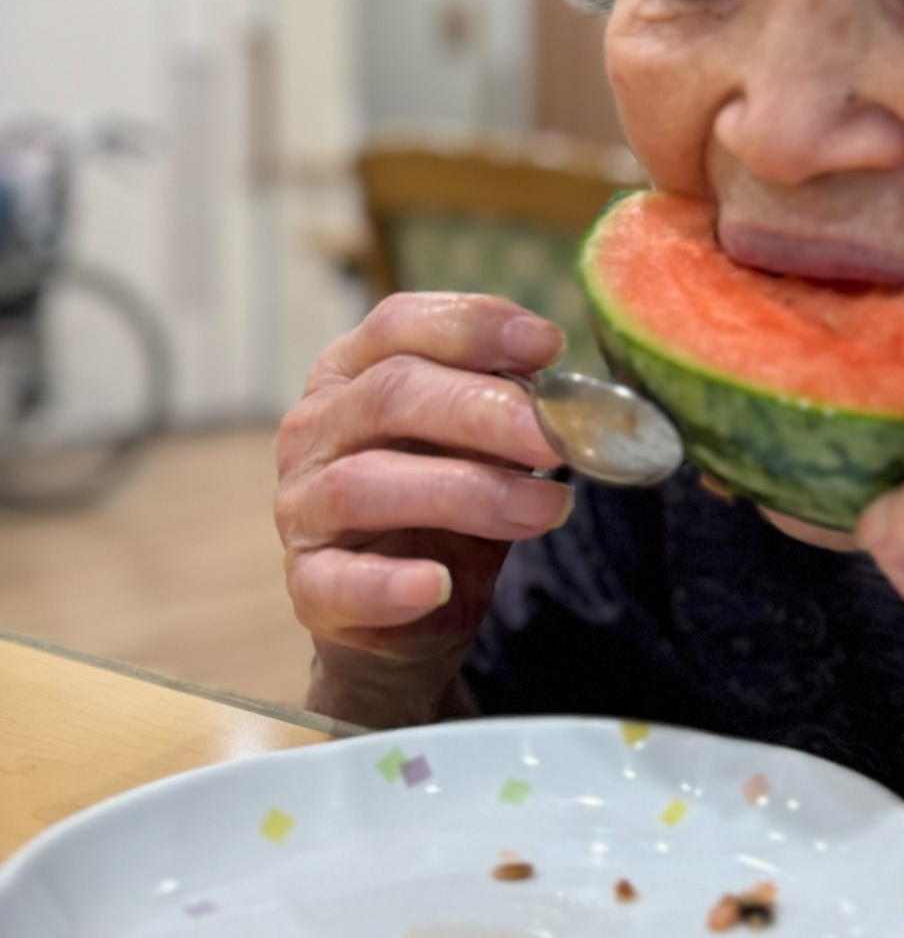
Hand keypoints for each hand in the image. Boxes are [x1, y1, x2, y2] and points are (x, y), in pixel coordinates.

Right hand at [276, 294, 573, 728]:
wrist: (413, 611)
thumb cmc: (447, 504)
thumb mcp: (481, 445)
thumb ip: (508, 410)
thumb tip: (567, 394)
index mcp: (354, 373)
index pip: (399, 325)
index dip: (473, 327)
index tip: (549, 344)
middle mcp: (316, 428)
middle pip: (389, 395)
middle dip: (481, 411)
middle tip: (556, 437)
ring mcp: (302, 506)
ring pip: (364, 483)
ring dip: (466, 493)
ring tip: (546, 509)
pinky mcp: (309, 584)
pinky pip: (338, 582)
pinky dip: (387, 584)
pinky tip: (437, 585)